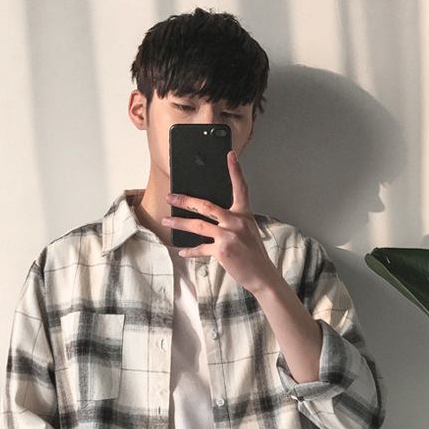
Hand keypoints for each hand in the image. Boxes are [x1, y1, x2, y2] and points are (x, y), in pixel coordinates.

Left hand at [163, 151, 279, 295]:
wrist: (261, 274)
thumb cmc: (253, 253)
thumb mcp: (248, 230)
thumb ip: (232, 220)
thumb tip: (210, 216)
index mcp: (244, 214)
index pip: (240, 187)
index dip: (235, 170)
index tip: (230, 155)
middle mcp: (236, 221)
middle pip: (206, 206)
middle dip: (185, 200)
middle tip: (171, 196)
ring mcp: (229, 235)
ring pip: (198, 225)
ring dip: (180, 222)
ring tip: (167, 220)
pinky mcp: (222, 251)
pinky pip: (201, 248)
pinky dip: (190, 250)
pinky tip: (182, 250)